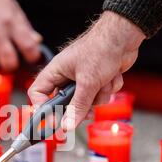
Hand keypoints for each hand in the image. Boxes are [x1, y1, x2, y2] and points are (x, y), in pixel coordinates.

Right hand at [28, 11, 145, 130]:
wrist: (125, 35)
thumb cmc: (101, 48)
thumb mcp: (88, 82)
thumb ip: (77, 106)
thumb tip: (66, 126)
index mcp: (55, 71)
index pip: (37, 93)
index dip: (42, 108)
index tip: (53, 121)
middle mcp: (66, 76)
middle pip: (65, 103)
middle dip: (80, 106)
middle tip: (87, 111)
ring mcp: (83, 79)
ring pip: (86, 102)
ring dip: (99, 96)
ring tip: (104, 82)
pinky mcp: (97, 81)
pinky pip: (99, 96)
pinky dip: (108, 88)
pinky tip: (112, 75)